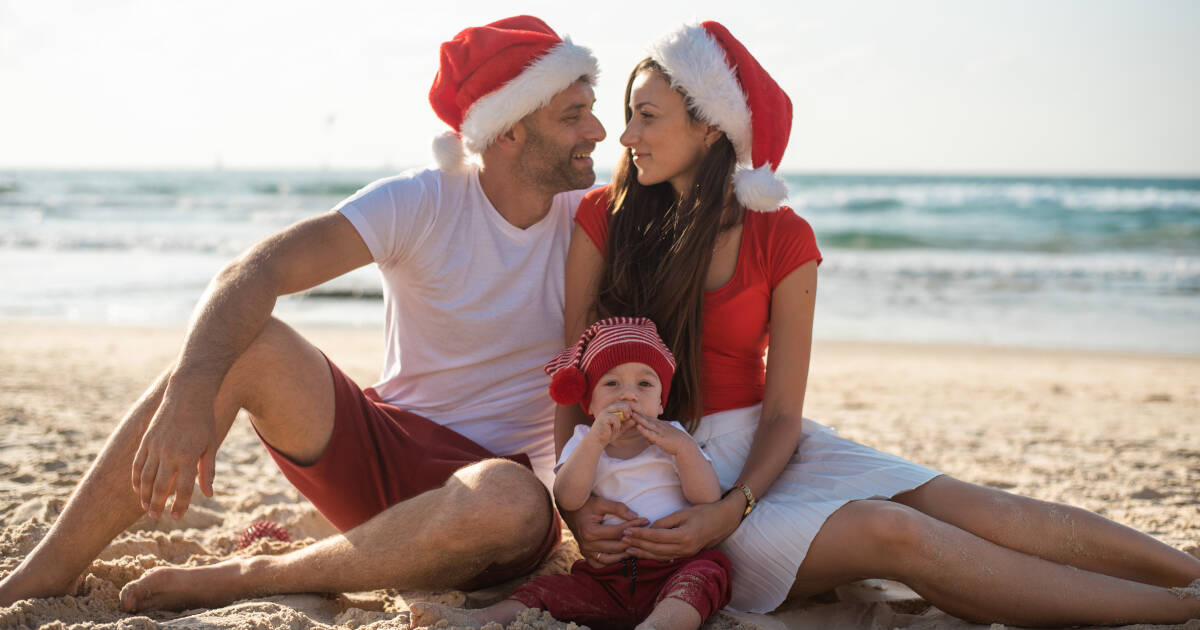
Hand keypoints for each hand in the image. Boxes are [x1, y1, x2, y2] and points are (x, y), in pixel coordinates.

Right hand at [130, 386, 217, 518]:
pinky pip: (137, 464)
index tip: (177, 517)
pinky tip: (138, 490)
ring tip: (146, 508)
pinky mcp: (146, 441)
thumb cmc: (204, 422)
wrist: (187, 395)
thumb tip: (208, 494)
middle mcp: (169, 454)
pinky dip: (136, 479)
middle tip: (156, 517)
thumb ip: (207, 471)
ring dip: (144, 495)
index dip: (179, 505)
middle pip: (160, 487)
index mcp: (188, 457)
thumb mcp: (211, 446)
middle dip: (157, 505)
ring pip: (145, 478)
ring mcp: (155, 447)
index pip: (183, 489)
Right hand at [561, 495, 649, 567]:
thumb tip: (635, 516)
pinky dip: (611, 562)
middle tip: (645, 534)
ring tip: (636, 546)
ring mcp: (586, 552)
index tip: (645, 520)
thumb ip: (618, 508)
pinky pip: (600, 564)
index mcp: (590, 532)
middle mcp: (587, 545)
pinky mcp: (586, 555)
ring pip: (609, 559)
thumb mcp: (601, 502)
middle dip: (633, 540)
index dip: (634, 526)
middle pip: (616, 547)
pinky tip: (621, 555)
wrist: (570, 511)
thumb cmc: (586, 505)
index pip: (618, 532)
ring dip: (624, 554)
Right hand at [587, 403, 634, 445]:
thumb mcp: (620, 429)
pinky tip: (612, 429)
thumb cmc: (608, 434)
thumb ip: (626, 424)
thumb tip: (634, 421)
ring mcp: (605, 412)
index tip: (632, 416)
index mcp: (612, 409)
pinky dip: (617, 425)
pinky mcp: (603, 417)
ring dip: (623, 419)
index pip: (623, 404)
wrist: (597, 441)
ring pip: (620, 409)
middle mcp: (608, 409)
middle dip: (628, 410)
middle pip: (622, 404)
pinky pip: (616, 419)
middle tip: (628, 418)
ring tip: (618, 427)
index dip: (630, 408)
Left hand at [621, 496, 742, 561]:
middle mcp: (685, 548)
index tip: (627, 531)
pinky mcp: (687, 555)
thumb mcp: (684, 513)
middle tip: (623, 539)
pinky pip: (667, 557)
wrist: (724, 521)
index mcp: (684, 536)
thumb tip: (650, 528)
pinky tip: (643, 554)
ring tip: (628, 549)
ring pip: (660, 556)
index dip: (640, 534)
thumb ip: (666, 522)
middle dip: (638, 544)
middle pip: (656, 549)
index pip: (656, 537)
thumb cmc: (704, 513)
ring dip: (643, 553)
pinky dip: (653, 556)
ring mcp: (686, 554)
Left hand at [633, 414, 694, 456]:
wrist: (684, 445)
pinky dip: (644, 430)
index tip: (631, 410)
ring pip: (647, 424)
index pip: (648, 418)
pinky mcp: (660, 438)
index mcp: (660, 424)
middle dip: (637, 413)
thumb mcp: (663, 437)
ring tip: (631, 414)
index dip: (639, 414)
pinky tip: (638, 427)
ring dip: (639, 419)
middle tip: (628, 408)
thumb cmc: (674, 442)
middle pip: (646, 418)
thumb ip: (654, 438)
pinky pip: (650, 434)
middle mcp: (659, 426)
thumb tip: (647, 440)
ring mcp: (659, 431)